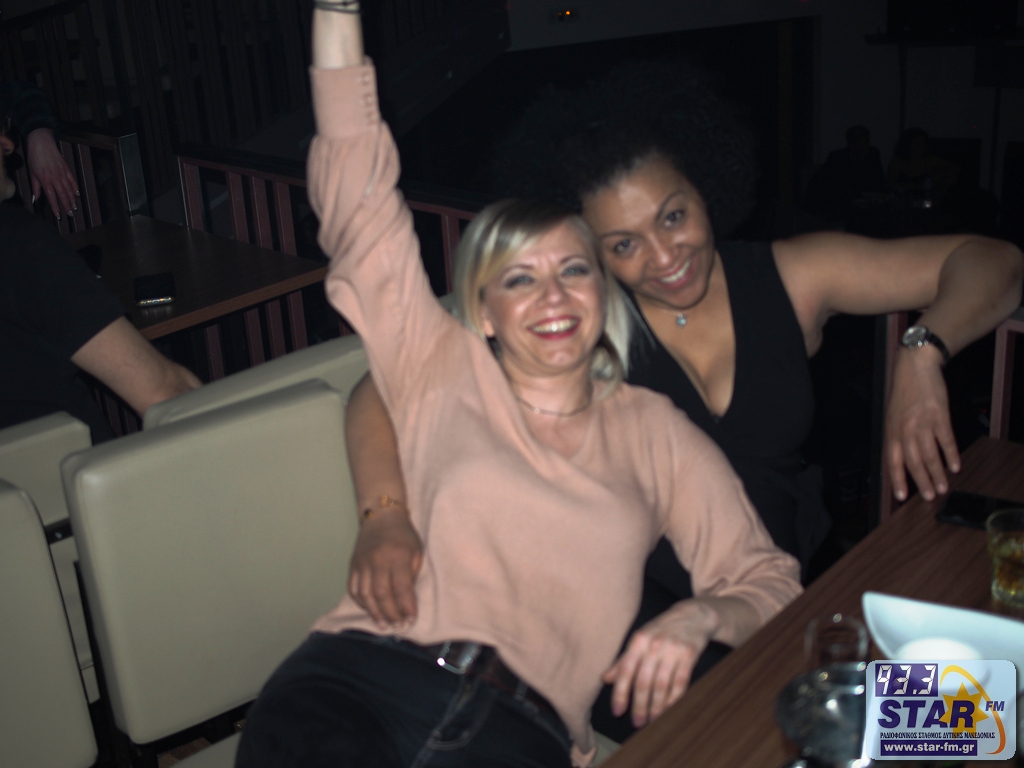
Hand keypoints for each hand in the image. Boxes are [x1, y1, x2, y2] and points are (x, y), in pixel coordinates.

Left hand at [25, 128, 78, 219]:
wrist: (41, 143)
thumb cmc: (34, 157)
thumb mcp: (32, 173)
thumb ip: (35, 187)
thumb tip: (35, 198)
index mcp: (45, 180)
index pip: (52, 198)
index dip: (56, 208)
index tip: (59, 215)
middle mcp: (55, 178)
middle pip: (63, 195)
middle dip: (67, 206)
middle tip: (71, 214)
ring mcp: (62, 173)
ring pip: (69, 189)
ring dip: (73, 199)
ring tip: (75, 207)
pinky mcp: (66, 168)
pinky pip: (72, 180)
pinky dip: (75, 188)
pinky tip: (77, 194)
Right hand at [348, 506, 422, 628]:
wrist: (381, 516)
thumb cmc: (404, 535)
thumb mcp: (416, 551)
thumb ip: (412, 574)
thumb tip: (407, 601)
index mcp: (397, 556)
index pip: (402, 587)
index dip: (406, 606)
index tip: (411, 619)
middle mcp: (377, 560)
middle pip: (382, 594)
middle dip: (391, 614)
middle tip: (399, 626)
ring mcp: (362, 563)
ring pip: (366, 594)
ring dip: (375, 613)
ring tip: (384, 625)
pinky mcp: (353, 565)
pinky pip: (354, 588)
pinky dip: (362, 602)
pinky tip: (371, 610)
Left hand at [602, 599, 716, 728]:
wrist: (692, 615)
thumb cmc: (661, 630)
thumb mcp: (640, 639)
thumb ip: (623, 659)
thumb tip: (605, 679)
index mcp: (638, 640)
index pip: (626, 670)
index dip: (620, 692)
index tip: (617, 711)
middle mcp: (654, 644)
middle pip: (644, 681)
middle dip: (640, 705)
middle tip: (637, 722)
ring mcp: (673, 649)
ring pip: (662, 685)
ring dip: (656, 706)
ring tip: (652, 720)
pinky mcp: (690, 654)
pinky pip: (680, 682)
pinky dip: (674, 699)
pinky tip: (669, 710)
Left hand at [885, 345, 959, 502]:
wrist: (915, 367)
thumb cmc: (903, 392)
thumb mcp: (892, 415)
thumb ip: (896, 437)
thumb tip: (900, 459)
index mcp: (891, 431)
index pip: (892, 461)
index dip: (897, 480)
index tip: (901, 497)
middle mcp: (905, 429)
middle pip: (913, 462)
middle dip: (922, 482)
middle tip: (930, 497)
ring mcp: (922, 423)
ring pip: (930, 455)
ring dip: (938, 474)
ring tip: (943, 487)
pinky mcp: (939, 415)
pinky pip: (946, 440)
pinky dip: (951, 455)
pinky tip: (955, 466)